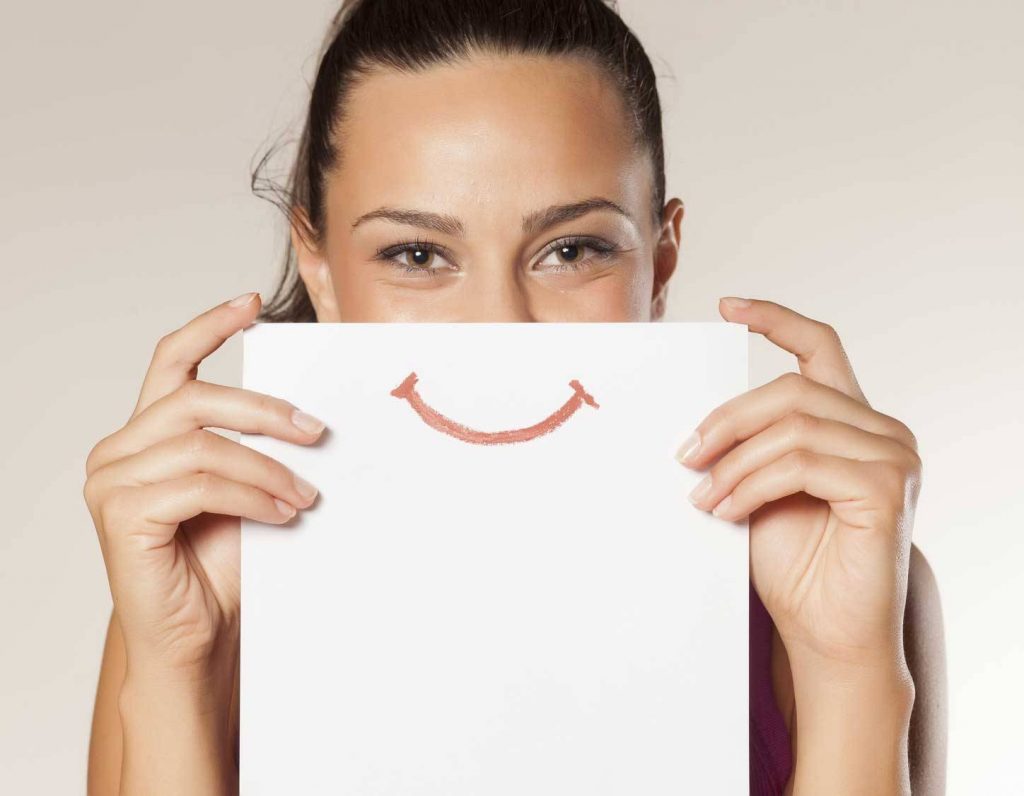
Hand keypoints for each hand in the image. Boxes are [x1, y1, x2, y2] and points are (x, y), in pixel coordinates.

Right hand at [82, 292, 324, 683]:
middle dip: (266, 410)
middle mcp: (119, 449)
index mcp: (147, 434)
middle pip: (197, 397)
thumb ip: (257, 447)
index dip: (210, 324)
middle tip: (317, 433)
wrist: (199, 639)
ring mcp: (112, 481)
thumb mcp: (246, 490)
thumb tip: (312, 413)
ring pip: (204, 443)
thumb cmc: (221, 567)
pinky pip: (199, 483)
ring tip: (305, 494)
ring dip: (267, 467)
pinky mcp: (121, 515)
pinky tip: (282, 514)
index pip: (172, 360)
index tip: (252, 302)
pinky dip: (251, 495)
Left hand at [677, 297, 920, 679]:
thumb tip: (692, 421)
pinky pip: (802, 463)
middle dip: (726, 420)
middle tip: (685, 457)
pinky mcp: (887, 488)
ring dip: (733, 461)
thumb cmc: (793, 565)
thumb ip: (746, 446)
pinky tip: (727, 511)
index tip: (726, 306)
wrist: (824, 633)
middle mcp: (882, 431)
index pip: (820, 347)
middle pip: (791, 389)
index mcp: (852, 422)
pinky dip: (752, 484)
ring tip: (702, 497)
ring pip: (793, 426)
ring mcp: (893, 457)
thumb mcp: (758, 488)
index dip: (775, 319)